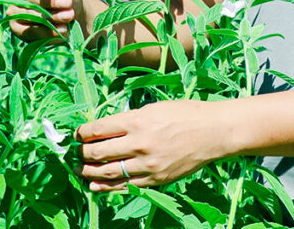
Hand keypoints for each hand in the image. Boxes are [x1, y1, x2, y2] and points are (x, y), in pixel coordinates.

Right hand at [4, 0, 85, 41]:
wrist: (71, 15)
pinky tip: (62, 29)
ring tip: (68, 16)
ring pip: (29, 14)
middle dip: (49, 0)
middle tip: (67, 2)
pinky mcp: (16, 29)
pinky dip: (47, 31)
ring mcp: (12, 11)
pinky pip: (29, 31)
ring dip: (51, 17)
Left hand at [76, 100, 230, 190]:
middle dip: (83, 153)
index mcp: (139, 120)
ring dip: (90, 172)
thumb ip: (131, 118)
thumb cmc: (187, 114)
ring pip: (108, 172)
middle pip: (99, 152)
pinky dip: (107, 187)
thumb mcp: (156, 107)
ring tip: (81, 170)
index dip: (83, 133)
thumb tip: (107, 128)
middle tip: (78, 153)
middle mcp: (140, 143)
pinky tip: (96, 185)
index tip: (78, 135)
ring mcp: (148, 164)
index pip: (99, 129)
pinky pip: (125, 185)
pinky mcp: (156, 179)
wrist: (215, 132)